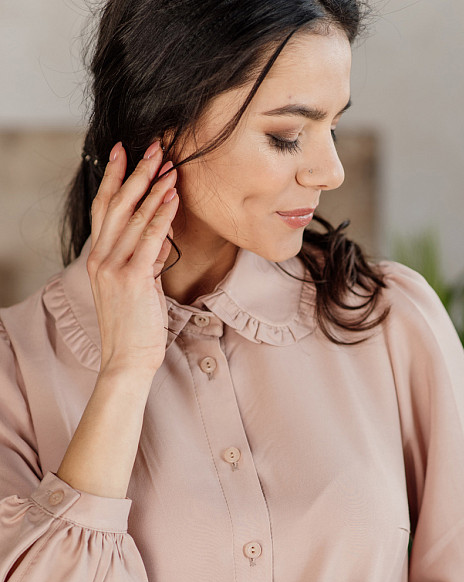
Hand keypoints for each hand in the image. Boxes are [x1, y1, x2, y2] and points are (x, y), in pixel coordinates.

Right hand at [86, 141, 179, 377]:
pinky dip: (161, 215)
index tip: (122, 151)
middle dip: (136, 172)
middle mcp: (101, 259)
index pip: (103, 209)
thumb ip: (146, 260)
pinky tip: (172, 196)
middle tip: (152, 146)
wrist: (126, 360)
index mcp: (98, 259)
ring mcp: (114, 268)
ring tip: (168, 164)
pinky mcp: (132, 279)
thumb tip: (161, 235)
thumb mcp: (139, 287)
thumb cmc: (135, 328)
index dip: (112, 177)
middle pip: (116, 204)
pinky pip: (149, 239)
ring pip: (133, 217)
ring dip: (152, 187)